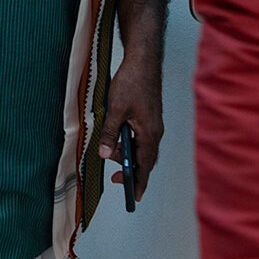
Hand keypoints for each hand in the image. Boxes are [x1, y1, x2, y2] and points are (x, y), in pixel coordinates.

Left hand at [98, 54, 163, 204]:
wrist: (143, 60)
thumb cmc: (131, 82)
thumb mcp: (116, 110)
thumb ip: (110, 133)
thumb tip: (104, 154)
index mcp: (150, 133)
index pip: (145, 165)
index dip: (140, 182)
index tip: (135, 197)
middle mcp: (155, 131)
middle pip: (145, 159)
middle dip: (132, 170)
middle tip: (116, 178)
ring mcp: (153, 123)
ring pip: (142, 147)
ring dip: (128, 154)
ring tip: (112, 155)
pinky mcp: (148, 116)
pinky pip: (140, 137)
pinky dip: (130, 143)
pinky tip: (118, 139)